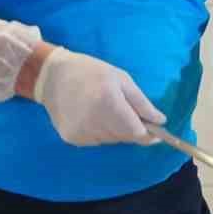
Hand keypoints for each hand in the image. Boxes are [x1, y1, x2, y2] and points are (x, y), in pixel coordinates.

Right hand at [34, 47, 163, 145]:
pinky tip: (92, 115)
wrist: (52, 76)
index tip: (157, 133)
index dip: (149, 135)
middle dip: (131, 128)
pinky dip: (100, 132)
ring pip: (111, 140)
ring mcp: (81, 132)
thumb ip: (142, 103)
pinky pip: (96, 141)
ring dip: (115, 130)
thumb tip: (160, 121)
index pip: (136, 132)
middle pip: (125, 137)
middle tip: (125, 111)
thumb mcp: (121, 79)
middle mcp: (94, 122)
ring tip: (104, 109)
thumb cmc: (91, 73)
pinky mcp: (71, 138)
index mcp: (109, 103)